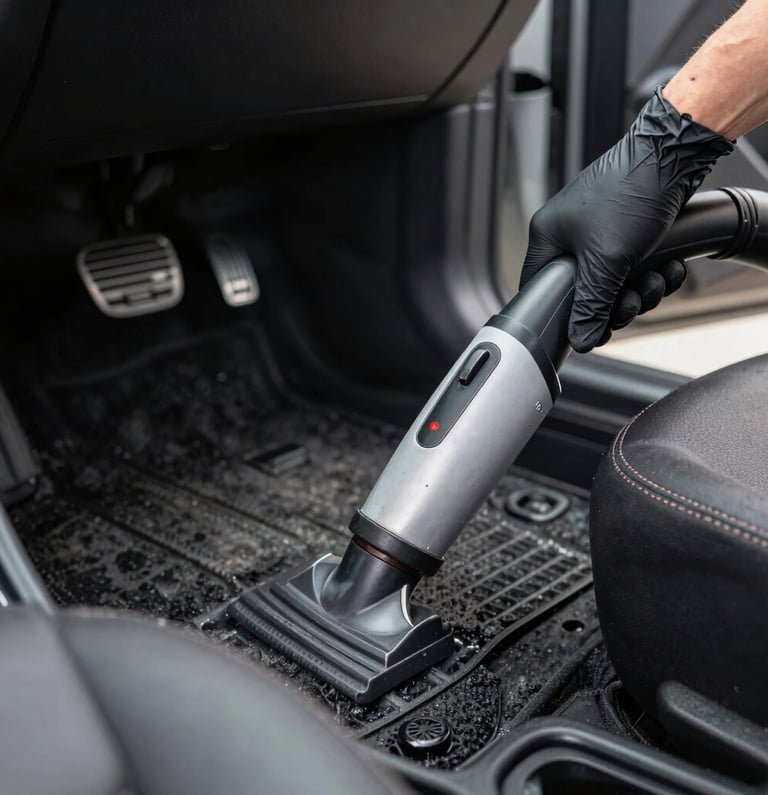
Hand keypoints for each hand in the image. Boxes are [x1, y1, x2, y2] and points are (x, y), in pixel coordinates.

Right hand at [521, 88, 732, 352]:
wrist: (675, 152)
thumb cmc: (632, 191)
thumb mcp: (608, 260)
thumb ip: (591, 305)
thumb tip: (582, 339)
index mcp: (549, 237)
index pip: (539, 288)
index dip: (562, 314)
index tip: (587, 328)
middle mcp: (569, 233)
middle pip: (584, 293)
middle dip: (615, 304)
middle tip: (633, 302)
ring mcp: (598, 230)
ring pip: (613, 283)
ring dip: (641, 290)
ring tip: (658, 279)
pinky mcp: (626, 228)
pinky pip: (634, 267)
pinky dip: (654, 273)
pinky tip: (670, 267)